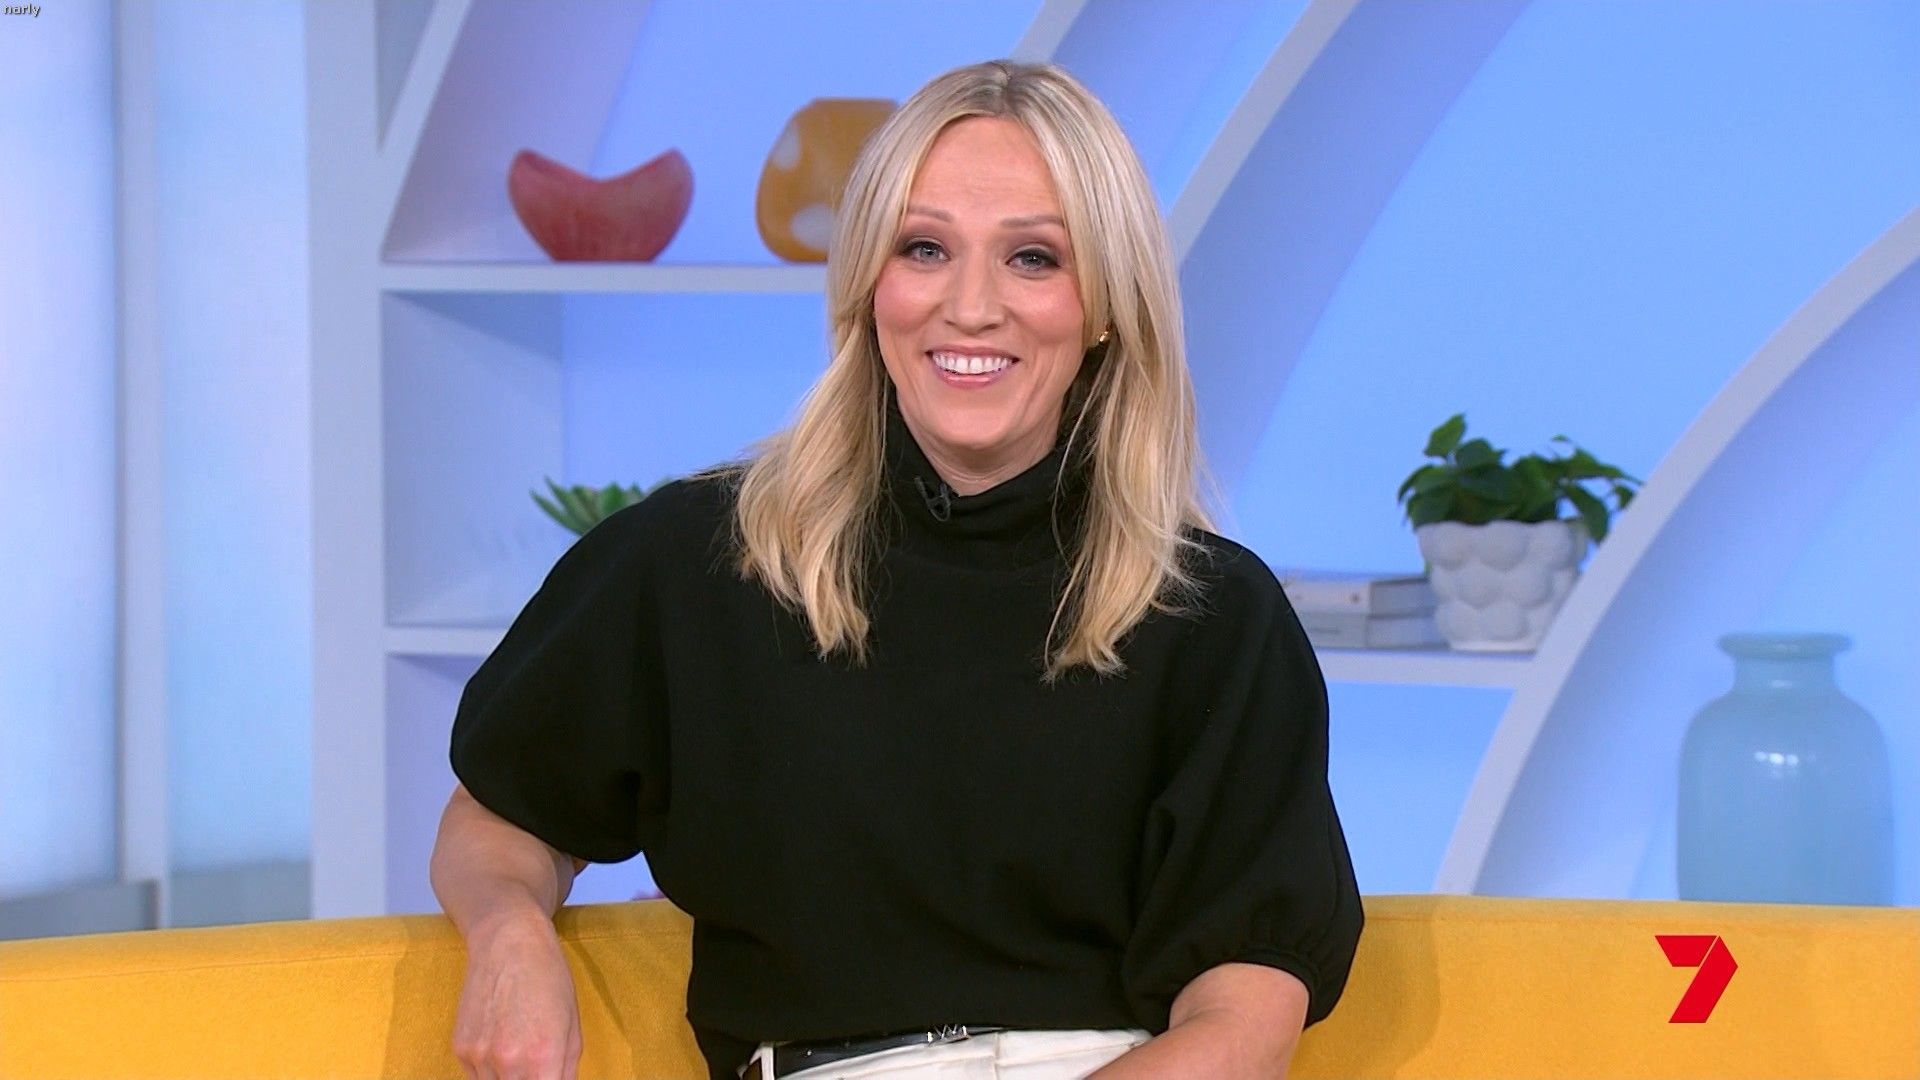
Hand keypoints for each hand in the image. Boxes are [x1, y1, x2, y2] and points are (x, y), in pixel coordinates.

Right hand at [451, 914, 583, 1079]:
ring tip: (518, 1055)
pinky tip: (500, 1043)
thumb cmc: (549, 979)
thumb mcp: (572, 1027)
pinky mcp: (460, 1048)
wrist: (509, 941)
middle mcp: (508, 1062)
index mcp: (543, 1058)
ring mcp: (479, 1056)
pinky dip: (489, 1072)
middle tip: (533, 1068)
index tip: (547, 1078)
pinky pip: (475, 1076)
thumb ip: (567, 1072)